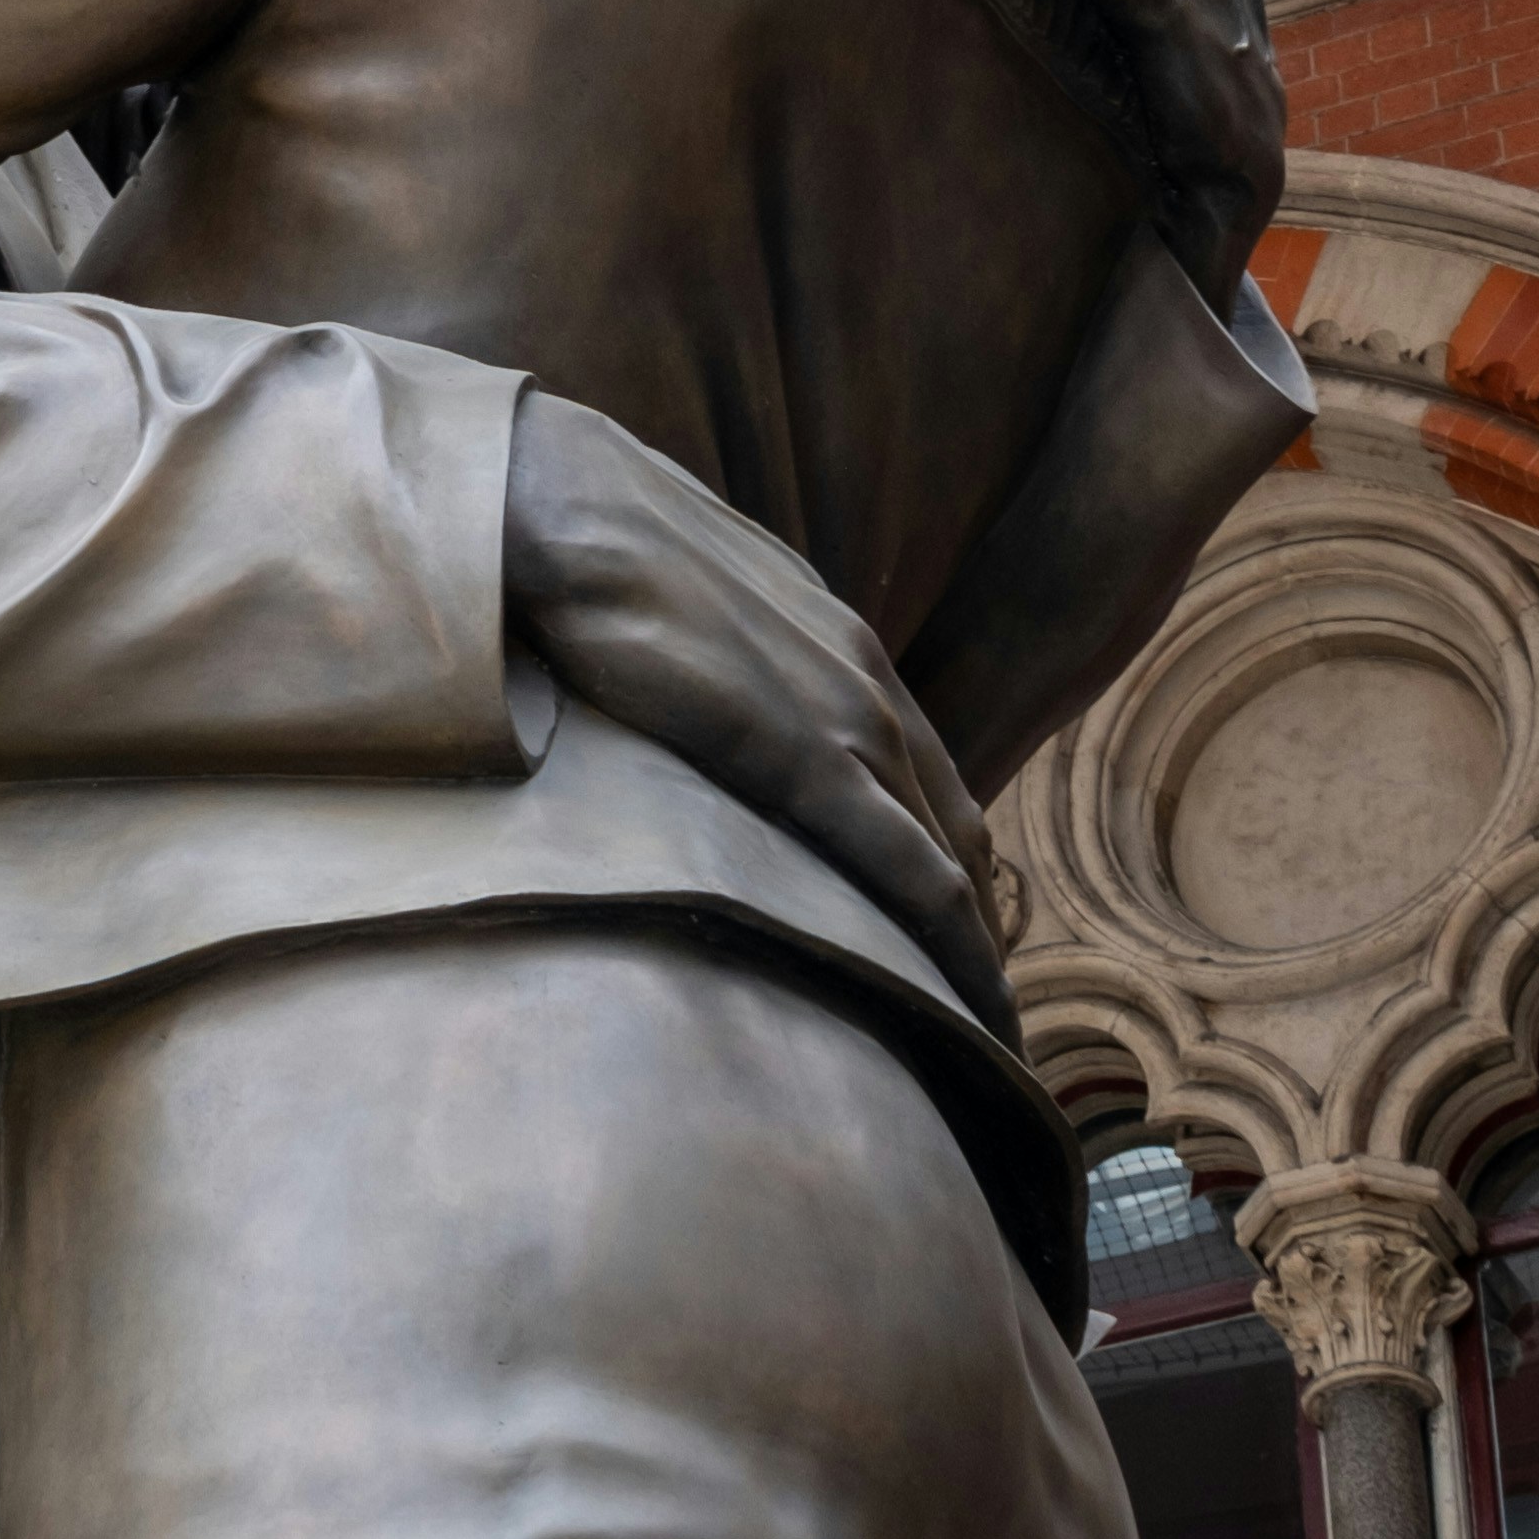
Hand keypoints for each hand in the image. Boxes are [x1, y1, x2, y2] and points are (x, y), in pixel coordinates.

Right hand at [500, 395, 1016, 1045]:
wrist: (558, 499)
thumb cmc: (592, 550)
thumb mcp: (682, 611)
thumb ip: (713, 668)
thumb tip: (681, 718)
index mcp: (838, 649)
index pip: (928, 785)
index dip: (953, 875)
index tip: (956, 951)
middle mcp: (868, 682)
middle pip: (958, 833)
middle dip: (979, 931)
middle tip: (977, 1020)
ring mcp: (848, 714)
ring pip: (951, 864)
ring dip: (974, 955)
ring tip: (981, 1039)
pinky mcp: (807, 753)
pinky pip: (909, 871)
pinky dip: (952, 946)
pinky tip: (969, 1009)